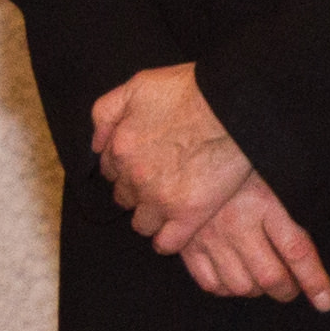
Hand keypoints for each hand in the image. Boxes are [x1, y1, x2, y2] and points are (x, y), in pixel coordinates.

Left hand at [87, 61, 264, 252]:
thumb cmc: (190, 91)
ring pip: (141, 223)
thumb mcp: (136, 87)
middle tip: (161, 185)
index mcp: (120, 148)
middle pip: (125, 197)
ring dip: (150, 217)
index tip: (143, 169)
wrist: (232, 106)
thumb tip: (97, 143)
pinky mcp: (189, 214)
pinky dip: (167, 241)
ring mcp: (160, 198)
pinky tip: (173, 234)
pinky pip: (167, 243)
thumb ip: (107, 113)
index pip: (112, 171)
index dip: (127, 170)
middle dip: (138, 192)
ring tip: (168, 209)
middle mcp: (134, 177)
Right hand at [171, 175, 329, 308]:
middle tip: (291, 286)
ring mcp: (208, 235)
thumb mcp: (275, 178)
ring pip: (240, 286)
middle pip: (269, 276)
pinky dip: (226, 288)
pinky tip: (234, 275)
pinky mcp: (186, 244)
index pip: (297, 252)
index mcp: (265, 202)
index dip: (315, 282)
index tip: (325, 302)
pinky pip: (210, 283)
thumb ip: (296, 207)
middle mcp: (236, 221)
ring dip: (257, 290)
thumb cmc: (241, 167)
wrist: (188, 154)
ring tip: (261, 278)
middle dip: (286, 290)